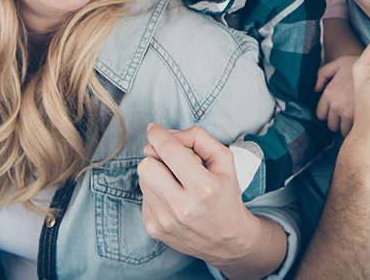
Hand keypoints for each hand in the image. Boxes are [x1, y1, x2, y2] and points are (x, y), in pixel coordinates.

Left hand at [137, 125, 278, 266]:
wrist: (227, 241)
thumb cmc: (226, 196)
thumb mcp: (225, 161)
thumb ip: (199, 138)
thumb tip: (167, 134)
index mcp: (204, 188)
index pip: (170, 152)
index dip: (158, 135)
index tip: (154, 129)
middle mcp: (183, 207)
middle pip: (147, 165)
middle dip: (156, 157)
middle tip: (171, 162)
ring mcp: (165, 221)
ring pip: (142, 180)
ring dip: (156, 175)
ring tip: (176, 184)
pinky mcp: (154, 229)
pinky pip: (143, 197)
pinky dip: (156, 193)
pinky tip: (172, 199)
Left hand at [314, 55, 359, 134]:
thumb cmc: (359, 64)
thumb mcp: (338, 63)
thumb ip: (323, 74)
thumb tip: (316, 89)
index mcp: (329, 93)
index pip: (321, 115)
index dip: (328, 114)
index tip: (337, 111)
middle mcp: (336, 104)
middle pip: (331, 125)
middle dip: (338, 122)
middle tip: (347, 115)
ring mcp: (347, 113)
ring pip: (343, 130)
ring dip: (348, 126)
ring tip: (356, 118)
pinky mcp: (360, 118)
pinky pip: (354, 131)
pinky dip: (358, 127)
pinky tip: (364, 119)